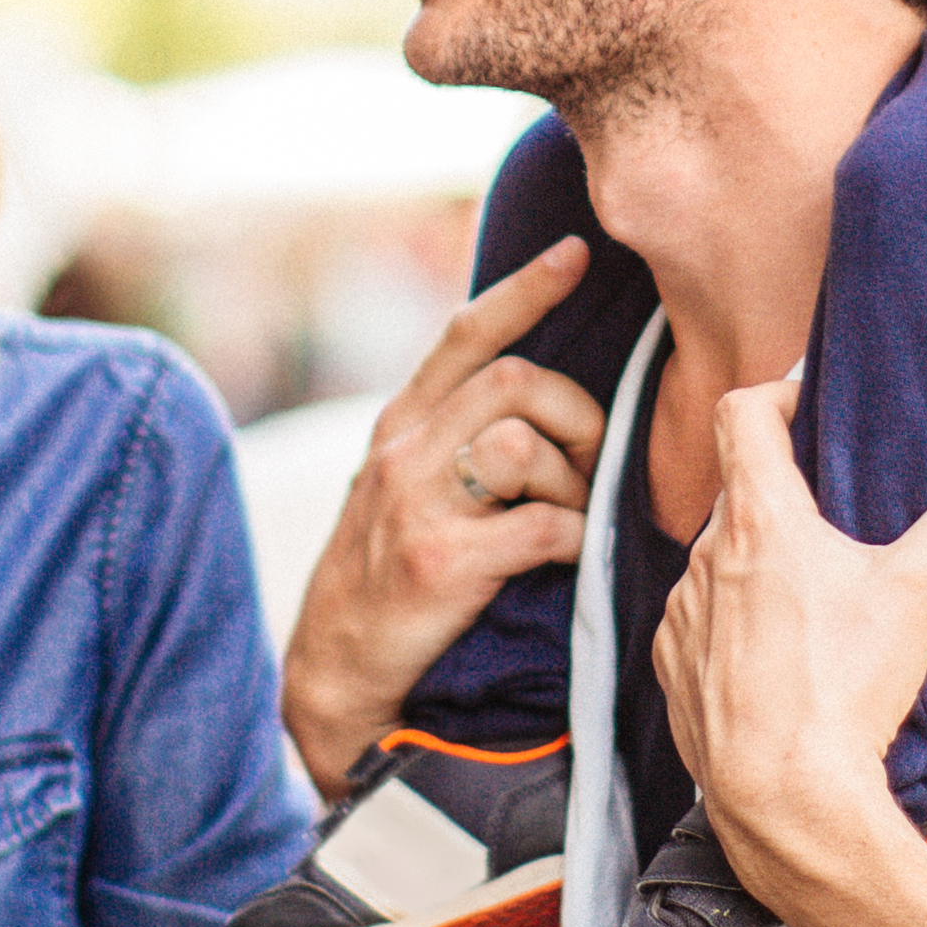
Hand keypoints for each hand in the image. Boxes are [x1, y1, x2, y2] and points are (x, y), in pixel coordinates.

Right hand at [279, 239, 610, 788]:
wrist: (340, 672)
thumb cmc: (389, 574)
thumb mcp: (404, 486)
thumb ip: (452, 434)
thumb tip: (535, 394)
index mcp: (401, 424)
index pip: (466, 333)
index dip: (525, 288)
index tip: (574, 254)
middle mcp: (403, 450)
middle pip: (516, 381)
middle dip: (576, 415)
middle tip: (587, 462)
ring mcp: (417, 504)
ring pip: (525, 443)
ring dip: (572, 482)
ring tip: (566, 517)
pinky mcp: (440, 561)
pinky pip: (541, 525)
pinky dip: (572, 538)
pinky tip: (562, 558)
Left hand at [653, 372, 926, 900]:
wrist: (782, 801)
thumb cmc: (840, 694)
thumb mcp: (918, 597)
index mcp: (758, 521)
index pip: (740, 414)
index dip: (774, 394)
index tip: (804, 404)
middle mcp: (704, 560)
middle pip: (738, 496)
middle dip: (784, 499)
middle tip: (838, 522)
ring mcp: (683, 619)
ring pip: (718, 564)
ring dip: (757, 567)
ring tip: (814, 602)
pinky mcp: (676, 672)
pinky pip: (701, 625)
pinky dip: (734, 626)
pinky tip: (779, 659)